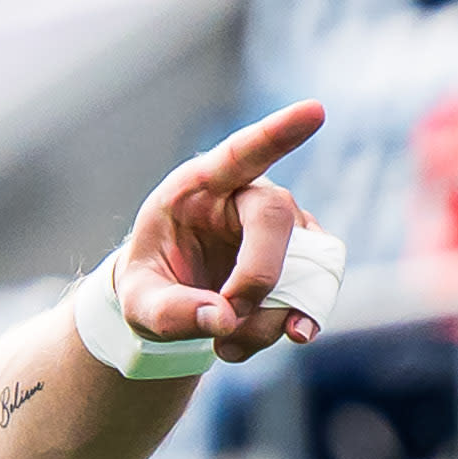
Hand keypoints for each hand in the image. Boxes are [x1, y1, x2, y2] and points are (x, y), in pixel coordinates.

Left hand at [111, 103, 329, 363]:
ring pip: (304, 261)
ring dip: (273, 316)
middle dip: (258, 277)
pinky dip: (298, 321)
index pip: (240, 152)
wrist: (172, 302)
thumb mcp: (139, 303)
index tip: (315, 111)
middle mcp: (247, 196)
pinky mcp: (303, 258)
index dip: (278, 132)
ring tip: (228, 347)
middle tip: (227, 320)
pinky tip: (270, 341)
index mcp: (198, 186)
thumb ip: (169, 312)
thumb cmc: (153, 285)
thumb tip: (223, 320)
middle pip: (277, 217)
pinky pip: (318, 286)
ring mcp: (282, 227)